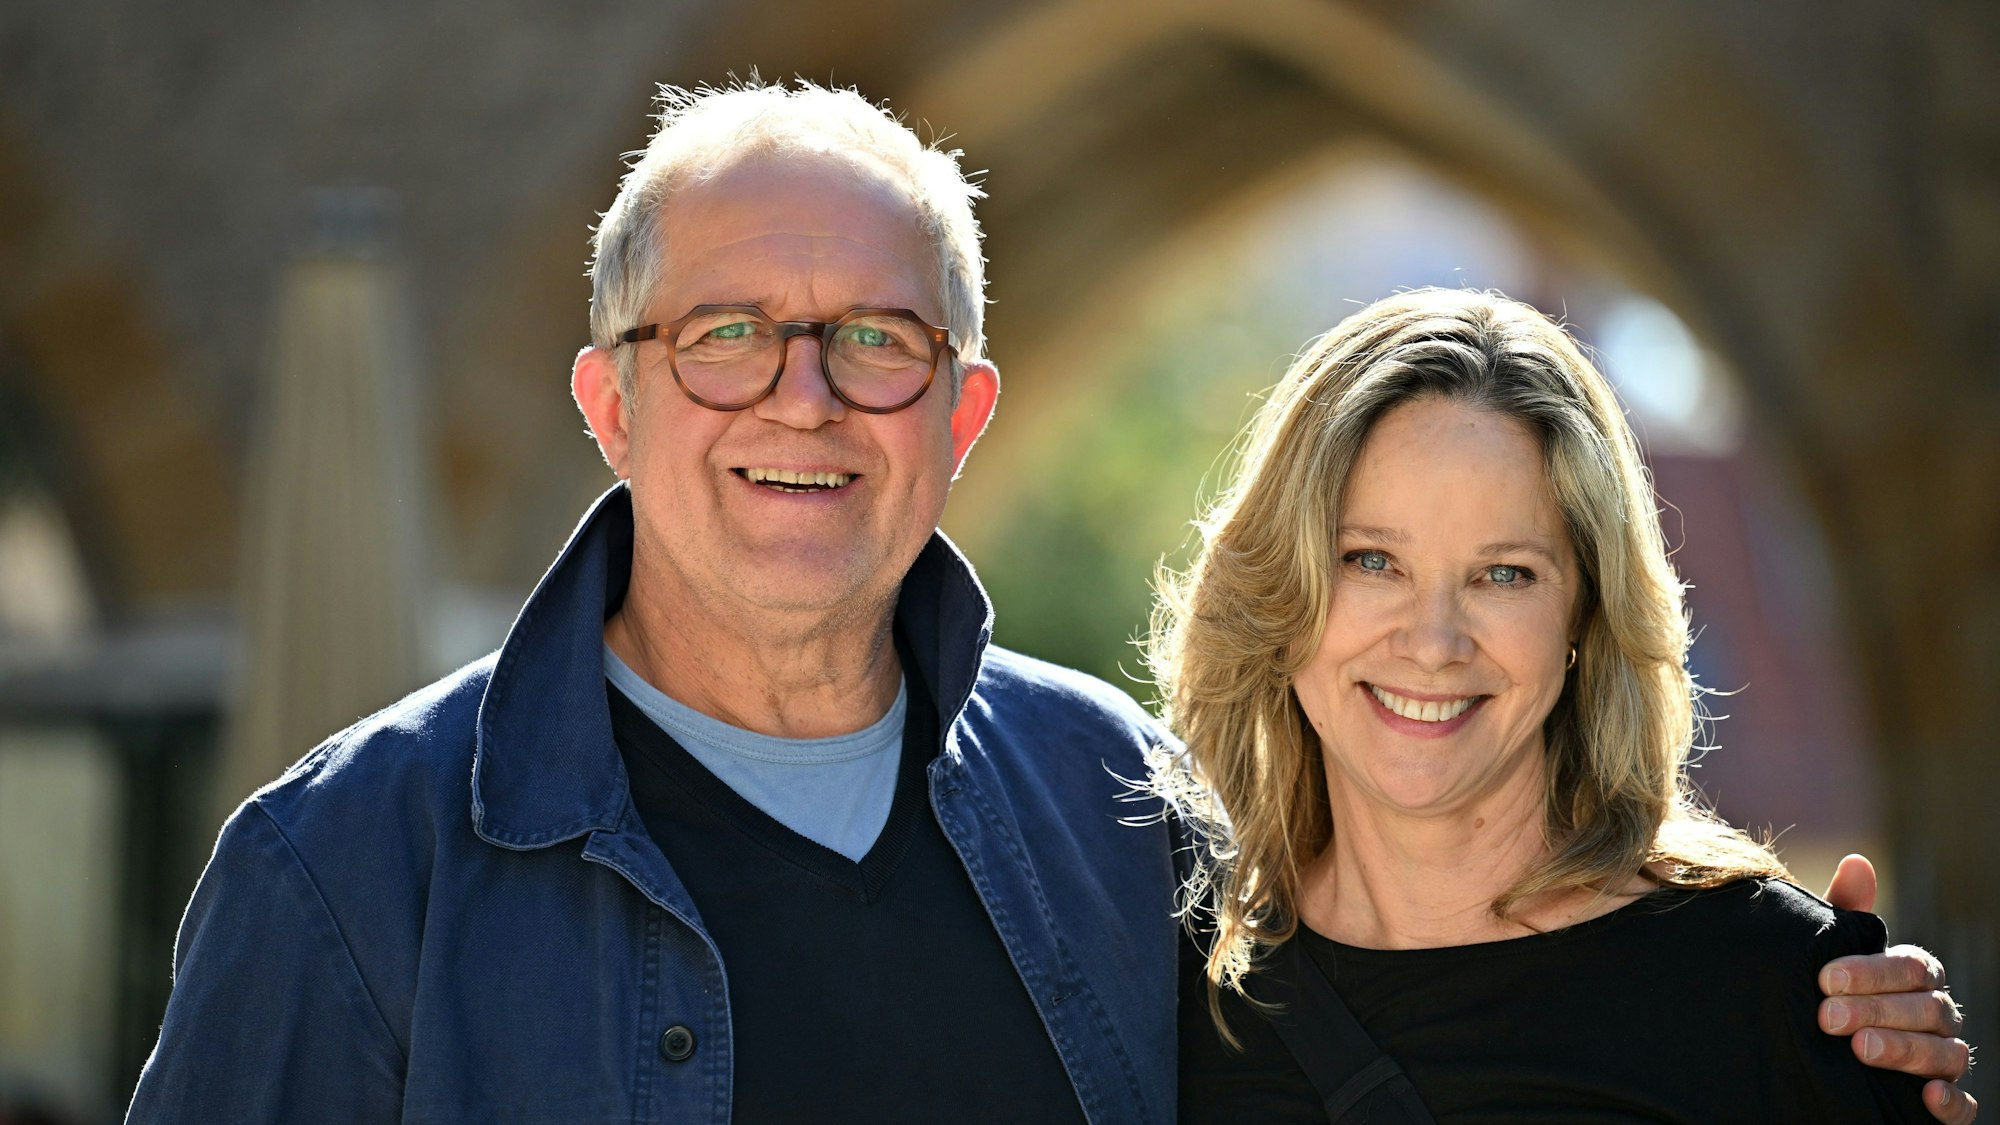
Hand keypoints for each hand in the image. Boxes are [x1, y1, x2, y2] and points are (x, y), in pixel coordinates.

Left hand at [1821, 854, 1976, 1123]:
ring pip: (1947, 1055)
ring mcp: (1943, 1060)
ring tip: (1861, 1050)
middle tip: (1827, 1017)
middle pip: (1927, 1010)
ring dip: (1906, 1051)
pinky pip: (1964, 1108)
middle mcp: (1936, 1017)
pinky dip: (1950, 1103)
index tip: (1825, 978)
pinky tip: (1924, 1097)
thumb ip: (1844, 913)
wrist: (1810, 1051)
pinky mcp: (1942, 1104)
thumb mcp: (1826, 954)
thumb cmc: (1825, 992)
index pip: (1910, 967)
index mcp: (1913, 978)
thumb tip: (1857, 862)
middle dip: (1877, 1011)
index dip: (1871, 972)